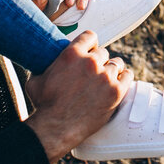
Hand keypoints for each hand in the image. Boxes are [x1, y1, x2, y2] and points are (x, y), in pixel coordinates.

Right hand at [24, 31, 130, 163]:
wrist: (56, 128)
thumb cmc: (44, 105)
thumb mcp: (36, 80)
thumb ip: (43, 67)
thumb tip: (40, 62)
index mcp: (72, 54)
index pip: (90, 36)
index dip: (90, 44)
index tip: (89, 51)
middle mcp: (91, 62)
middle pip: (103, 52)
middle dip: (99, 61)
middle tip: (94, 72)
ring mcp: (105, 76)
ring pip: (116, 64)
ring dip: (111, 70)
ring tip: (106, 79)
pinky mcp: (116, 91)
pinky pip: (127, 76)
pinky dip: (123, 78)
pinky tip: (119, 83)